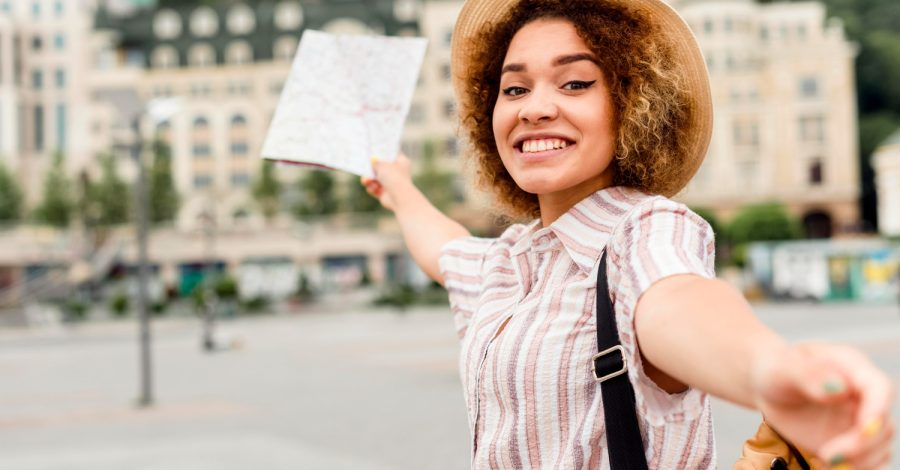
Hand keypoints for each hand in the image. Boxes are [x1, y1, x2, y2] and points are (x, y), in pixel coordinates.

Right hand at [360, 154, 412, 211]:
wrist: (399, 198)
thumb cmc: (394, 177)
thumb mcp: (382, 164)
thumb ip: (376, 161)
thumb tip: (372, 160)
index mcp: (401, 162)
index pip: (391, 154)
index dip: (382, 152)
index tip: (372, 150)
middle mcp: (397, 172)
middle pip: (381, 167)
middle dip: (371, 168)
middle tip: (363, 166)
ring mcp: (391, 183)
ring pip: (375, 178)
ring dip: (369, 179)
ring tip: (367, 180)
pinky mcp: (385, 193)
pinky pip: (374, 188)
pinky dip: (372, 188)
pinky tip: (375, 189)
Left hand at [752, 343, 894, 468]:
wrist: (768, 387)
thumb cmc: (776, 371)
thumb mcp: (784, 368)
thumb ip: (808, 375)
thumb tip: (838, 387)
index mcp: (853, 368)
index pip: (880, 389)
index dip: (876, 412)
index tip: (859, 431)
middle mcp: (864, 396)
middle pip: (883, 426)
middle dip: (860, 445)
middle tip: (825, 455)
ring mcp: (859, 421)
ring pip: (880, 448)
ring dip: (860, 462)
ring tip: (821, 461)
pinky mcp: (852, 442)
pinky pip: (869, 462)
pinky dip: (856, 469)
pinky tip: (825, 466)